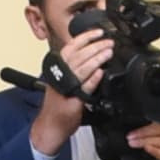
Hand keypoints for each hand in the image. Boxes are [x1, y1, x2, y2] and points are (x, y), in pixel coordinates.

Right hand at [29, 29, 117, 154]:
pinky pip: (84, 88)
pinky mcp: (73, 101)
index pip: (71, 47)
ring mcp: (66, 88)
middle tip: (108, 42)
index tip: (98, 32)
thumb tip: (92, 57)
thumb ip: (76, 69)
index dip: (85, 37)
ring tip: (108, 52)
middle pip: (78, 55)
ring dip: (96, 59)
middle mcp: (60, 76)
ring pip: (81, 68)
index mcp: (58, 69)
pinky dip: (92, 79)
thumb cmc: (57, 106)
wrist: (50, 127)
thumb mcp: (64, 81)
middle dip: (95, 46)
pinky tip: (100, 73)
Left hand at [126, 122, 159, 159]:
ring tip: (133, 143)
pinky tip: (147, 149)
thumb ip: (147, 134)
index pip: (159, 119)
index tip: (132, 123)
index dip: (146, 120)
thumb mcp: (157, 140)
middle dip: (143, 131)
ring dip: (146, 141)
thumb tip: (130, 132)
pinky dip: (156, 151)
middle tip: (129, 136)